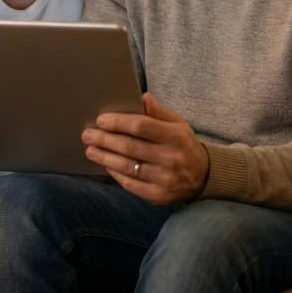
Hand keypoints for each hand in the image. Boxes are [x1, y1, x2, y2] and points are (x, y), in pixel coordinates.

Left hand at [81, 92, 209, 204]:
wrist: (204, 176)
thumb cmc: (184, 144)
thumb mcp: (178, 124)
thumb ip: (159, 111)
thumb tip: (142, 97)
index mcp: (175, 136)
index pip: (141, 126)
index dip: (118, 122)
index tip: (101, 120)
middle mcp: (170, 158)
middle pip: (130, 147)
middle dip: (105, 140)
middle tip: (87, 134)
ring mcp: (164, 179)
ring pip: (128, 166)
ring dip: (105, 158)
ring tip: (90, 150)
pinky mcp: (158, 195)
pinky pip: (131, 184)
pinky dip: (116, 174)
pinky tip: (106, 165)